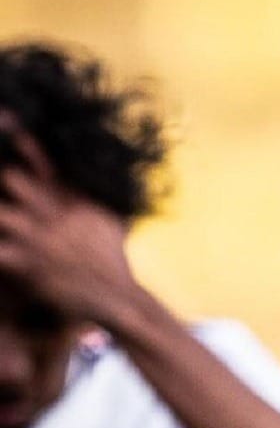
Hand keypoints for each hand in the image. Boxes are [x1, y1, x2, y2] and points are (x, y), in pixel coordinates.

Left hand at [0, 113, 138, 323]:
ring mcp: (41, 239)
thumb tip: (90, 174)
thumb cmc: (113, 259)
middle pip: (12, 179)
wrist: (119, 298)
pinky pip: (0, 252)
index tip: (11, 129)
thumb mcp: (112, 219)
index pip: (41, 162)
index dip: (22, 145)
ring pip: (2, 214)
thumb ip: (91, 196)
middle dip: (3, 177)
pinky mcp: (31, 264)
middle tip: (0, 179)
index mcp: (73, 199)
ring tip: (2, 216)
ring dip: (1, 215)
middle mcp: (55, 214)